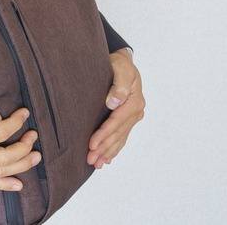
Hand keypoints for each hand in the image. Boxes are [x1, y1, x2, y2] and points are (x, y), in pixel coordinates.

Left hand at [87, 48, 144, 168]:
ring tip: (96, 164)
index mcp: (134, 100)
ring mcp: (133, 117)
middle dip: (104, 148)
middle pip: (118, 133)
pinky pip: (122, 137)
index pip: (117, 121)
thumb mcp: (120, 68)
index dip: (104, 133)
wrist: (123, 62)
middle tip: (90, 159)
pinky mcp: (128, 119)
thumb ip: (119, 84)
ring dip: (108, 152)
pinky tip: (107, 159)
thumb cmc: (119, 64)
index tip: (92, 144)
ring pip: (120, 138)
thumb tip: (114, 102)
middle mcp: (136, 111)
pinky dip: (114, 149)